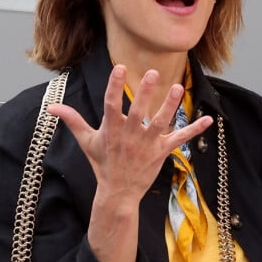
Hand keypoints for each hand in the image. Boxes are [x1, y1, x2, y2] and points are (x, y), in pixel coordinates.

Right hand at [48, 64, 212, 207]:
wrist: (118, 193)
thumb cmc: (103, 164)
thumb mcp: (87, 142)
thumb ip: (73, 121)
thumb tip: (51, 107)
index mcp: (112, 129)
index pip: (111, 104)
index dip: (114, 86)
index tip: (119, 68)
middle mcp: (130, 135)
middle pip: (138, 111)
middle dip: (144, 93)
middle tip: (151, 73)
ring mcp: (147, 144)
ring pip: (160, 122)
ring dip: (170, 106)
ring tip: (178, 87)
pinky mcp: (161, 152)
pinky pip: (180, 139)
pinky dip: (195, 130)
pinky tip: (209, 119)